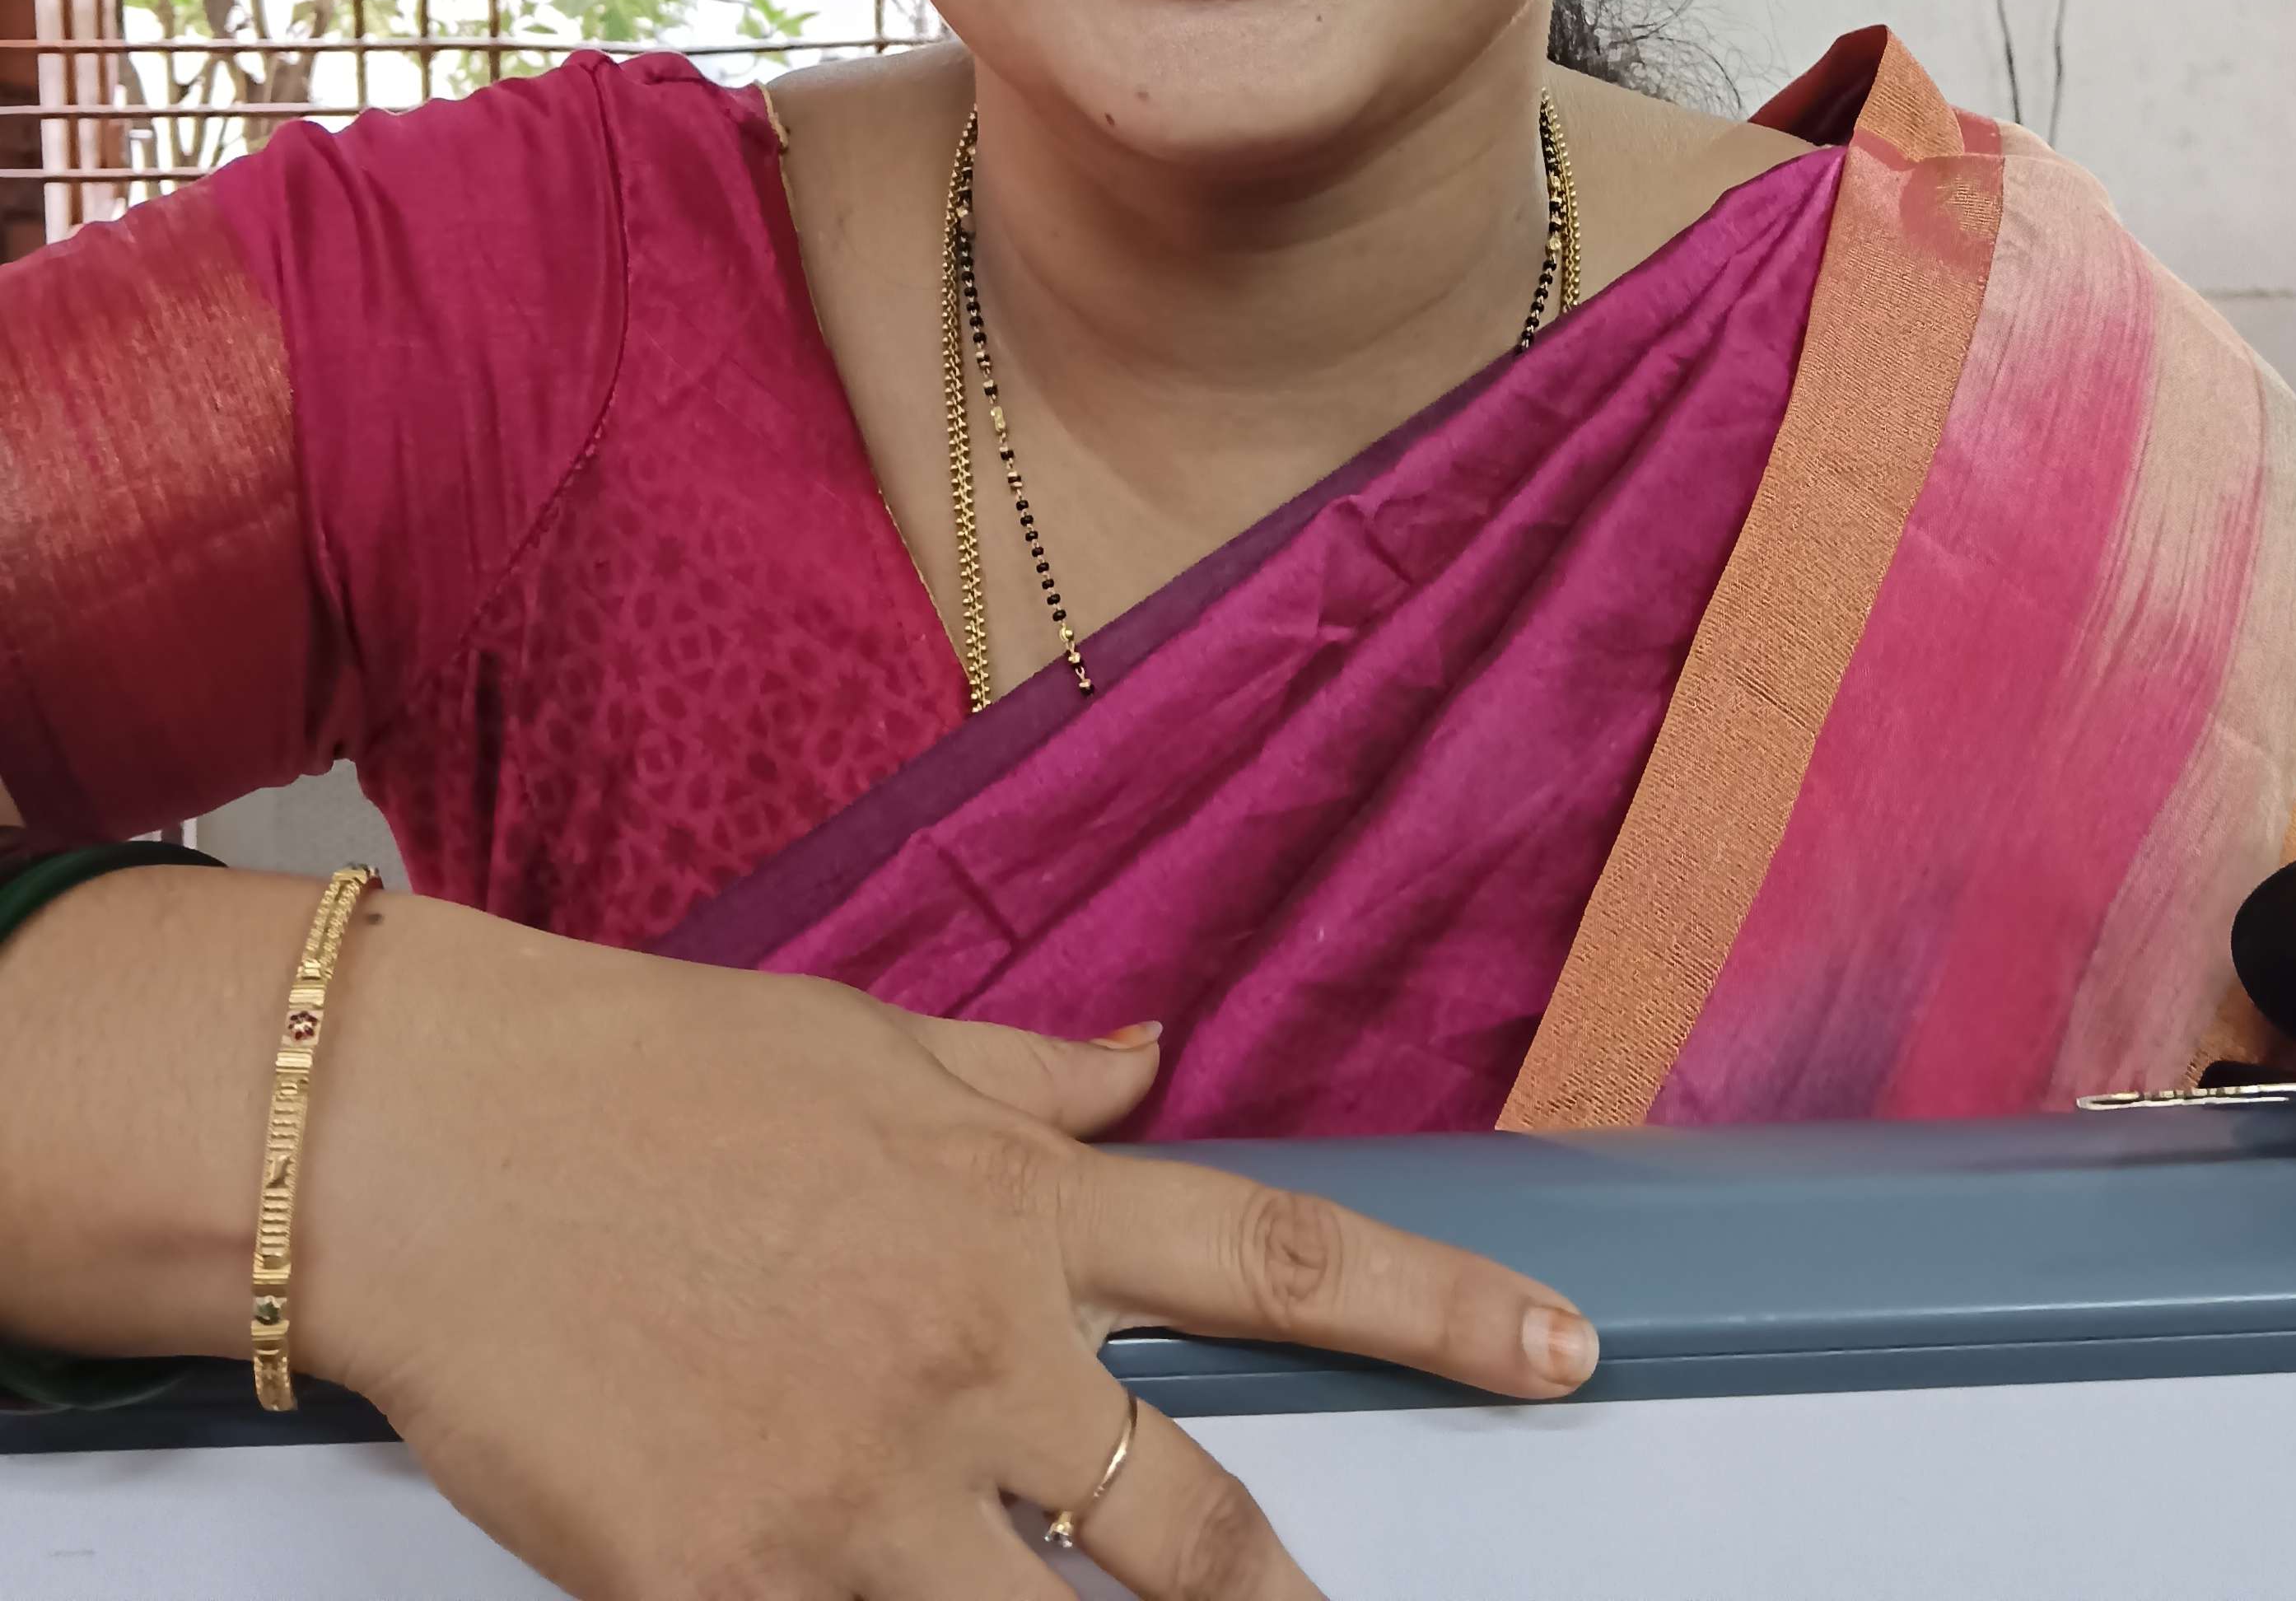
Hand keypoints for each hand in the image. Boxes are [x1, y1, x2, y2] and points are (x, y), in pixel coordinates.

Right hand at [307, 899, 1595, 1600]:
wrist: (440, 1142)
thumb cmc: (650, 1072)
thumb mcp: (870, 1041)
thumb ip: (1033, 1074)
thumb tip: (1161, 1049)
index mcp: (1014, 1204)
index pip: (1275, 1260)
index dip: (1440, 1313)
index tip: (1564, 1353)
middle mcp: (969, 1350)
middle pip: (1195, 1520)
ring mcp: (860, 1490)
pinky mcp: (737, 1590)